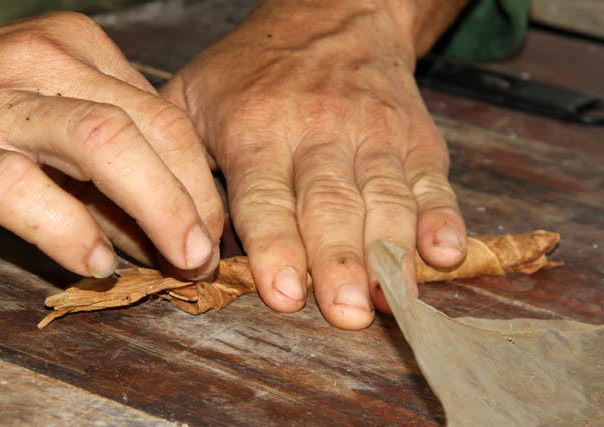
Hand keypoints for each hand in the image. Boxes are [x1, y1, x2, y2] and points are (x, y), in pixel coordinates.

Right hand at [0, 12, 222, 278]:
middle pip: (152, 126)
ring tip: (182, 260)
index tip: (213, 231)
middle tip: (207, 255)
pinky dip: (69, 230)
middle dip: (194, 199)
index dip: (201, 181)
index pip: (166, 116)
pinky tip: (96, 262)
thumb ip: (120, 166)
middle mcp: (43, 60)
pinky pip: (22, 187)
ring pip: (104, 143)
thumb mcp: (63, 123)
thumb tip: (183, 231)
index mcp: (80, 49)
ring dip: (159, 209)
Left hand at [163, 1, 466, 328]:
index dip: (275, 246)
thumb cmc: (256, 69)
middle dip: (339, 261)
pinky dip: (442, 219)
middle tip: (346, 313)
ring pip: (386, 199)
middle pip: (331, 205)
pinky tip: (442, 254)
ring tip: (393, 299)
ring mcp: (375, 134)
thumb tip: (161, 232)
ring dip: (390, 253)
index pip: (266, 197)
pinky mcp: (416, 138)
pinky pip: (432, 182)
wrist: (336, 17)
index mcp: (257, 127)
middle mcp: (320, 130)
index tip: (284, 294)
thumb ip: (174, 158)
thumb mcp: (194, 92)